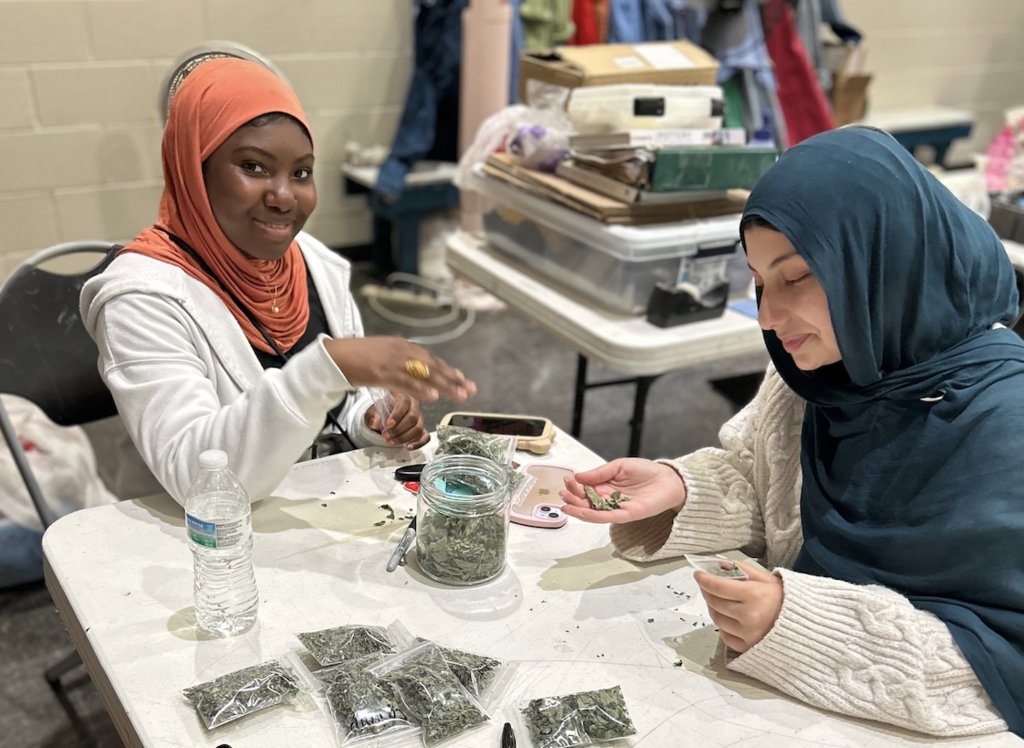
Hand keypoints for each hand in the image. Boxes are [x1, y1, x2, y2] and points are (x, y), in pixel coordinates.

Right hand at [325, 337, 475, 402]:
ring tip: (460, 395)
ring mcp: (392, 361)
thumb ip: (400, 363)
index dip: (447, 370)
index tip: (462, 379)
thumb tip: (413, 373)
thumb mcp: (383, 356)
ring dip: (444, 385)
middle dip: (453, 378)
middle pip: (433, 366)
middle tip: (469, 389)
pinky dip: (421, 389)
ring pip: (424, 374)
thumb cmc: (356, 358)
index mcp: (402, 346)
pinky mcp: (382, 372)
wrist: (334, 356)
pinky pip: (406, 382)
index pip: (430, 359)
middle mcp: (401, 351)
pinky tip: (434, 396)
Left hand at [365, 392, 428, 449]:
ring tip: (391, 441)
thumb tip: (375, 422)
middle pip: (412, 417)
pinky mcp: (422, 429)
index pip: (404, 403)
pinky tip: (408, 447)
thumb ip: (372, 416)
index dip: (397, 414)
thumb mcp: (373, 411)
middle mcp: (414, 406)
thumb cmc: (381, 411)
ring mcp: (419, 418)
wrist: (386, 418)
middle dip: (398, 429)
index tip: (388, 424)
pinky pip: (426, 437)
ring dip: (404, 437)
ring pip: (418, 428)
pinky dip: (418, 443)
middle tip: (386, 435)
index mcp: (403, 396)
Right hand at [558, 458, 686, 523]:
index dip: (575, 486)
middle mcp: (609, 499)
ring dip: (578, 510)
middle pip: (586, 502)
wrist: (668, 479)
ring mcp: (616, 508)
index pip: (585, 489)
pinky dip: (593, 516)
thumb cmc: (646, 471)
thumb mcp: (619, 466)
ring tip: (566, 506)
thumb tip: (578, 476)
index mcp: (606, 486)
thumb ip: (599, 473)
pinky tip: (582, 512)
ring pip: (593, 513)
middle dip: (573, 498)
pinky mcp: (626, 515)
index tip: (567, 480)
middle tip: (563, 494)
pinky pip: (606, 517)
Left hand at [694, 561, 782, 652]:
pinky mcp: (746, 647)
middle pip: (714, 602)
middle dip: (707, 591)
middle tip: (706, 584)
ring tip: (717, 599)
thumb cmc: (783, 598)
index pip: (718, 586)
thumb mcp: (765, 578)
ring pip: (716, 619)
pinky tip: (727, 616)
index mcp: (753, 595)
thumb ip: (740, 568)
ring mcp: (747, 634)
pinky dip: (722, 624)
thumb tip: (718, 562)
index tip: (697, 574)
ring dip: (712, 607)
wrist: (803, 625)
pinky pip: (724, 635)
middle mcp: (748, 616)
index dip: (704, 579)